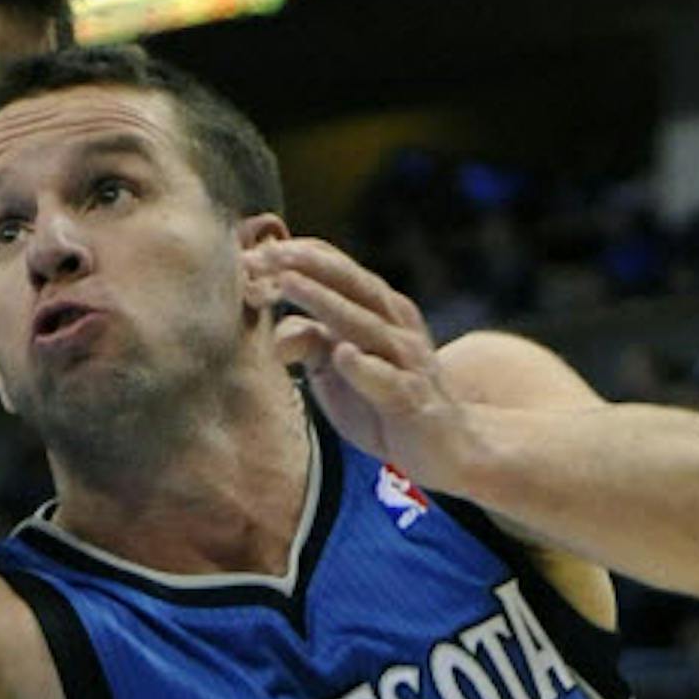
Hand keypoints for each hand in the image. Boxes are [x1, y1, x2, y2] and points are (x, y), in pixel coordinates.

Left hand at [251, 239, 474, 492]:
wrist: (447, 448)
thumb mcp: (336, 368)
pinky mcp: (414, 399)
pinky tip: (343, 355)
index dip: (296, 256)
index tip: (251, 251)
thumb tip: (274, 337)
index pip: (337, 268)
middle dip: (305, 265)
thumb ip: (307, 341)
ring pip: (364, 323)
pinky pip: (389, 381)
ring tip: (288, 283)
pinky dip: (366, 367)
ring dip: (324, 301)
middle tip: (263, 253)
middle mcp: (395, 324)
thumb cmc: (383, 398)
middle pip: (350, 283)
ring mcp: (408, 360)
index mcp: (378, 308)